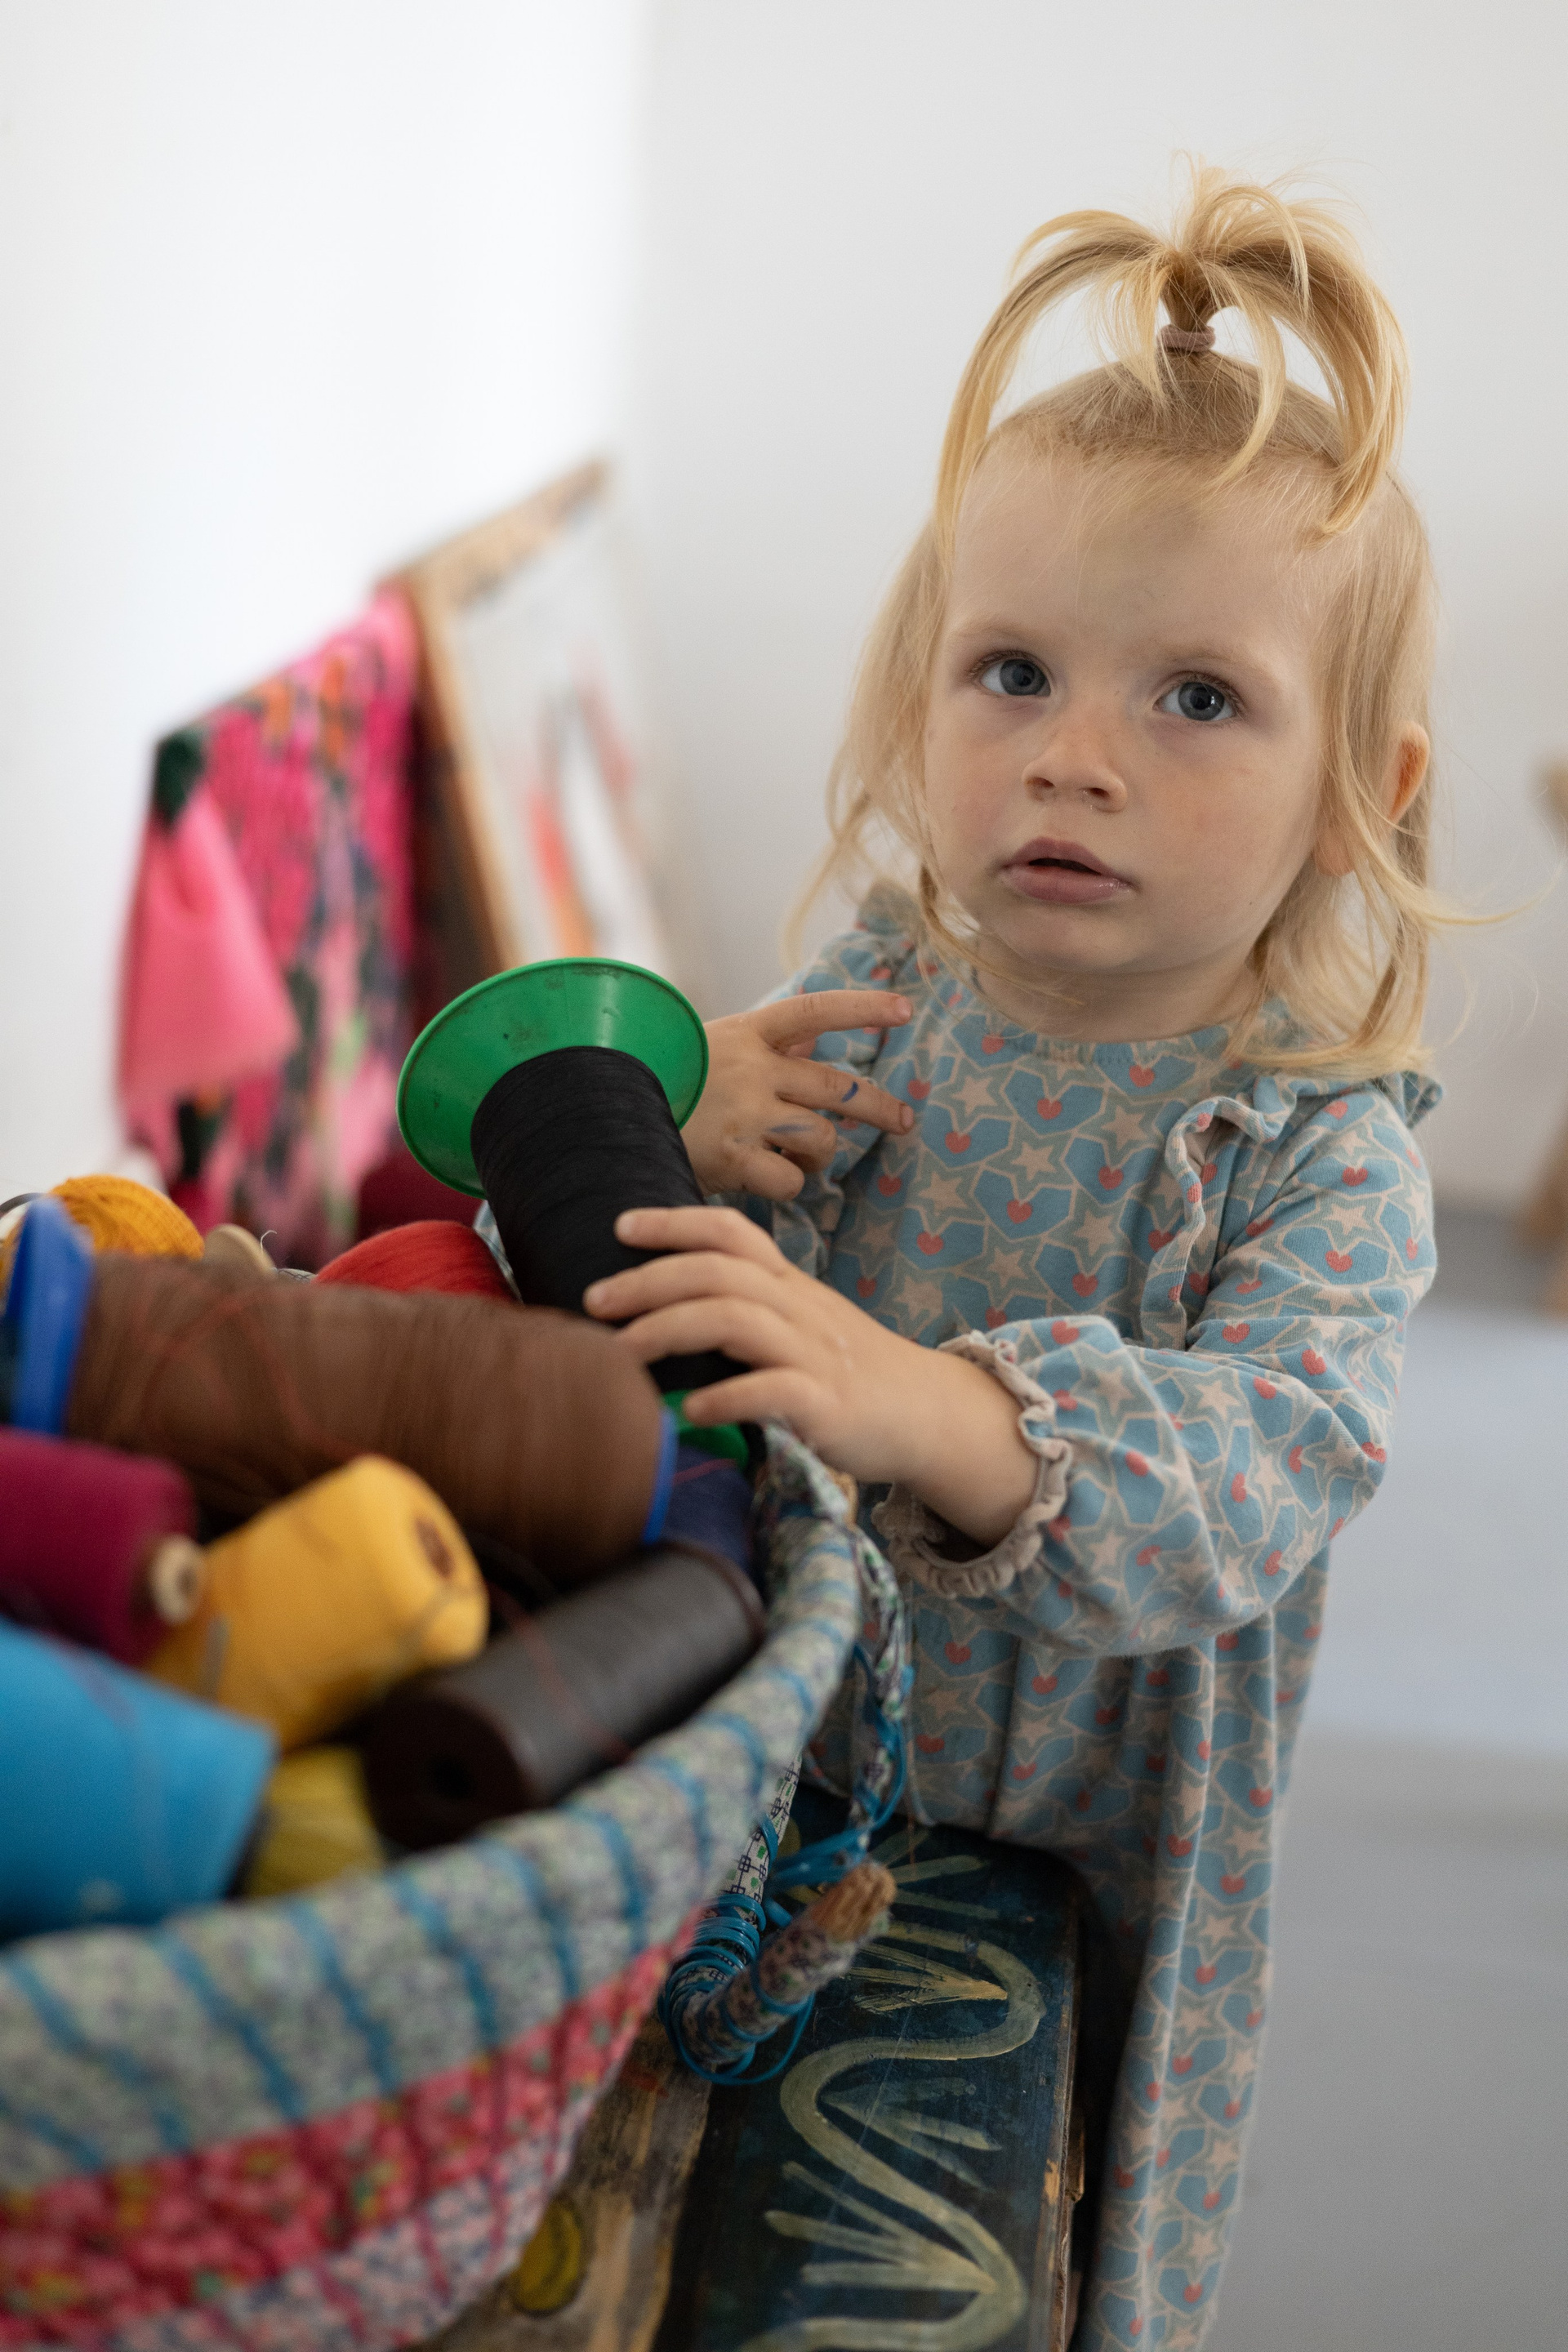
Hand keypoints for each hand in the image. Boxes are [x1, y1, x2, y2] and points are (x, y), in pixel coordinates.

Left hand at [585, 1206, 1038, 1545]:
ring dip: (669, 1330)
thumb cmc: (848, 1372)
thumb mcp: (801, 1323)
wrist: (926, 1413)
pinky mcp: (828, 1406)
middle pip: (719, 1271)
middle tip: (593, 1299)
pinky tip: (689, 1410)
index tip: (620, 1226)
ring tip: (621, 1354)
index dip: (674, 1222)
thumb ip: (748, 1307)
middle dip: (648, 1280)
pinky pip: (771, 1391)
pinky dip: (725, 1396)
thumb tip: (665, 1304)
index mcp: (789, 1285)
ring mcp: (815, 1354)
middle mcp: (799, 1309)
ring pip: (735, 1320)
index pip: (731, 1232)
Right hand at [681, 991, 914, 1200]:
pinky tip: (770, 1181)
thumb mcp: (712, 1046)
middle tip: (905, 1121)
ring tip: (801, 1161)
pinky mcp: (734, 1159)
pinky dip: (791, 1186)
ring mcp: (745, 1114)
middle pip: (840, 1087)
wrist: (603, 1110)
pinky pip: (792, 1181)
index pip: (817, 1010)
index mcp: (748, 1032)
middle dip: (880, 1106)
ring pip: (822, 1139)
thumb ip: (766, 1043)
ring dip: (822, 1156)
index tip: (905, 1009)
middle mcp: (753, 1069)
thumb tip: (812, 1037)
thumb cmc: (663, 1079)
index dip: (863, 1008)